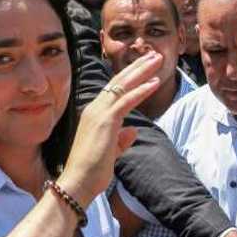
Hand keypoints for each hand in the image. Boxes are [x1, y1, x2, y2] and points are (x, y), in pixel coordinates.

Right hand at [57, 51, 162, 203]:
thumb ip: (121, 140)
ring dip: (142, 71)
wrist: (78, 182)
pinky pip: (126, 101)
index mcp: (94, 113)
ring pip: (123, 85)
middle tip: (154, 54)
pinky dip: (142, 90)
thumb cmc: (92, 171)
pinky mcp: (106, 121)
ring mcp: (99, 113)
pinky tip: (155, 82)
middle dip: (138, 66)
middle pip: (119, 80)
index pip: (115, 89)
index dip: (131, 76)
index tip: (146, 66)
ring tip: (157, 59)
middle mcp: (95, 108)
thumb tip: (132, 131)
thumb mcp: (110, 152)